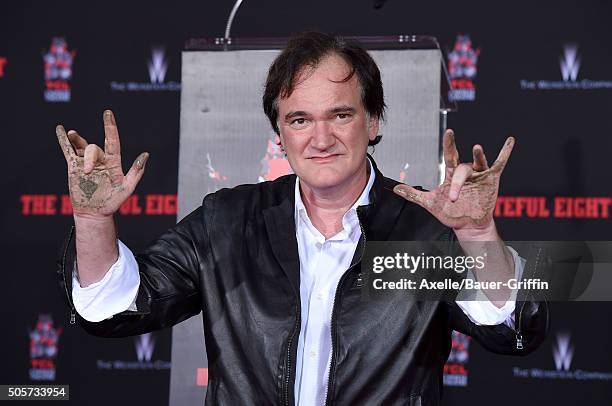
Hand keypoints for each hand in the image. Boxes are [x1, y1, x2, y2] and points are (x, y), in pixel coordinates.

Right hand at [56, 110, 148, 217]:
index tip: (108, 113)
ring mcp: (86, 163)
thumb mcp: (127, 188)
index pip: (112, 141)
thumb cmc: (113, 202)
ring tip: (70, 133)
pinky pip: (68, 151)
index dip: (110, 127)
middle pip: (93, 149)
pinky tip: (60, 130)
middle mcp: (100, 160)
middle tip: (88, 172)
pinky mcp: (74, 168)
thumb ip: (136, 172)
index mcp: (113, 163)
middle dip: (90, 158)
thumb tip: (146, 154)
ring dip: (76, 140)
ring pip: (81, 147)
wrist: (95, 213)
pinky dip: (63, 141)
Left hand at [393, 129, 513, 233]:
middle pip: (462, 167)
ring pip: (478, 164)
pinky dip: (505, 153)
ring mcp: (480, 175)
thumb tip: (395, 189)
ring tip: (477, 148)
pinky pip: (500, 164)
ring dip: (478, 157)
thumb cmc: (449, 213)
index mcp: (452, 174)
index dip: (449, 143)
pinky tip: (510, 141)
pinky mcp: (492, 180)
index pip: (450, 155)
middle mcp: (466, 172)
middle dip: (457, 175)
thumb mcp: (430, 203)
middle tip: (452, 191)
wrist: (467, 226)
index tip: (449, 132)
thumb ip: (413, 194)